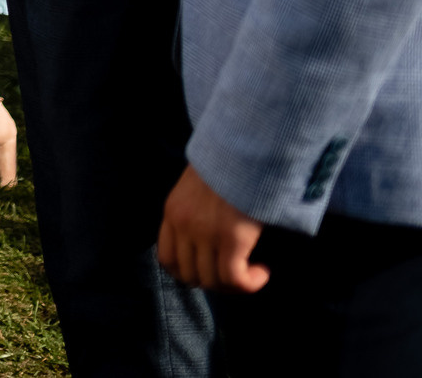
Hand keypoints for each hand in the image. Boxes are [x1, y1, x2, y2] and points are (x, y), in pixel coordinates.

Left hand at [159, 165, 268, 291]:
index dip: (189, 274)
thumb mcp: (195, 187)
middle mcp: (183, 225)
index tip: (211, 270)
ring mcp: (205, 232)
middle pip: (190, 276)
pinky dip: (250, 283)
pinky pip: (235, 278)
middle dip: (214, 283)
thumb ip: (193, 211)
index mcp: (172, 212)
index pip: (167, 260)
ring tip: (252, 272)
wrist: (244, 147)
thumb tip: (206, 241)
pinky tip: (263, 271)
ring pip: (212, 281)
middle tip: (237, 274)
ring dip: (234, 285)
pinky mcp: (232, 238)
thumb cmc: (228, 166)